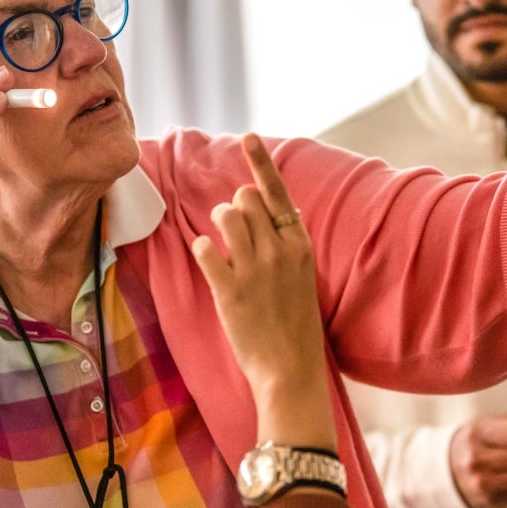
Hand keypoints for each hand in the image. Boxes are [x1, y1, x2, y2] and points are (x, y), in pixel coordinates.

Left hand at [192, 134, 334, 449]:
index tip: (248, 137)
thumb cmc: (295, 325)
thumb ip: (285, 243)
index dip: (261, 162)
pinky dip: (204, 252)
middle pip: (245, 200)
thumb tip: (260, 209)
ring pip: (224, 216)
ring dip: (217, 225)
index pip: (278, 193)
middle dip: (233, 209)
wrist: (291, 370)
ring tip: (222, 246)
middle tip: (235, 235)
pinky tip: (211, 263)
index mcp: (300, 245)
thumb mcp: (302, 277)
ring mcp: (256, 268)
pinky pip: (206, 249)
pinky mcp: (231, 289)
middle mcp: (280, 250)